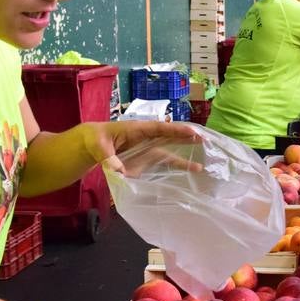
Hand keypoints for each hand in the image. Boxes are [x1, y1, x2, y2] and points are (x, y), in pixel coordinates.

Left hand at [83, 121, 201, 174]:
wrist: (95, 145)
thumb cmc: (96, 140)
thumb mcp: (98, 147)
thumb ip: (108, 158)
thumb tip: (118, 171)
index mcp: (137, 130)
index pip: (159, 128)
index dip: (175, 130)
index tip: (191, 131)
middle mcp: (147, 139)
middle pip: (170, 137)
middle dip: (186, 138)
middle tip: (204, 139)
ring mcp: (148, 150)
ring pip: (170, 152)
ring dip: (185, 157)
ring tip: (200, 167)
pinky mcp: (147, 161)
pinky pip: (164, 163)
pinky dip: (177, 166)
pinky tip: (191, 171)